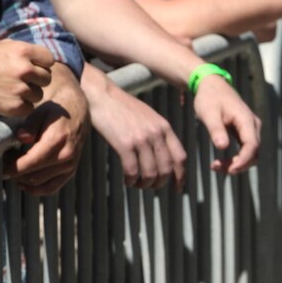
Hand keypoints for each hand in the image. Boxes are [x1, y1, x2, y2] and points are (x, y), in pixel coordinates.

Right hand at [0, 40, 54, 116]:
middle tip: (22, 80)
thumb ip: (24, 50)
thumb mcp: (3, 46)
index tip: (33, 67)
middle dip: (36, 80)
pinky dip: (21, 106)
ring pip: (39, 94)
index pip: (49, 59)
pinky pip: (29, 108)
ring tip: (12, 90)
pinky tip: (8, 99)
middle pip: (47, 78)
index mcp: (22, 51)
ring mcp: (20, 89)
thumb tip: (41, 58)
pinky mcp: (15, 106)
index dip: (41, 64)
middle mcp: (24, 69)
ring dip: (29, 94)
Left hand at [4, 64, 88, 195]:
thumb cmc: (54, 109)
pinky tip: (23, 183)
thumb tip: (20, 138)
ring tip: (13, 168)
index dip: (14, 168)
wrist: (77, 110)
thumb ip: (30, 125)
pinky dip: (37, 190)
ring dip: (24, 180)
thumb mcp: (40, 111)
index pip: (32, 162)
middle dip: (16, 173)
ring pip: (41, 184)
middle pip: (35, 175)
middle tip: (4, 162)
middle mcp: (66, 156)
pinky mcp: (71, 171)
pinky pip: (52, 188)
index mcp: (57, 141)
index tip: (1, 167)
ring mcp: (70, 166)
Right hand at [86, 73, 186, 188]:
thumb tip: (161, 155)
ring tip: (136, 183)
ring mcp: (141, 139)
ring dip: (144, 183)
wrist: (101, 95)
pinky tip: (127, 180)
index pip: (180, 157)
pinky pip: (132, 170)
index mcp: (164, 127)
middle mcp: (156, 134)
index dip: (180, 176)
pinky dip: (131, 180)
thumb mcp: (147, 116)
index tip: (176, 187)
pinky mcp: (124, 144)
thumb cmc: (121, 106)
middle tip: (150, 186)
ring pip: (151, 173)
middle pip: (167, 169)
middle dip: (160, 183)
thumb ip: (157, 132)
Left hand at [192, 73, 260, 173]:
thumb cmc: (209, 98)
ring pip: (251, 152)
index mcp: (246, 120)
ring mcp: (250, 128)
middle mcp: (253, 125)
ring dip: (237, 163)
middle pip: (254, 152)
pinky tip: (221, 162)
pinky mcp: (245, 131)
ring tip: (216, 166)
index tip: (230, 170)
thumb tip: (222, 147)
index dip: (243, 160)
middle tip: (216, 168)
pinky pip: (245, 149)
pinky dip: (236, 158)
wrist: (211, 85)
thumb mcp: (208, 113)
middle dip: (238, 164)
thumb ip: (216, 129)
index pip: (252, 145)